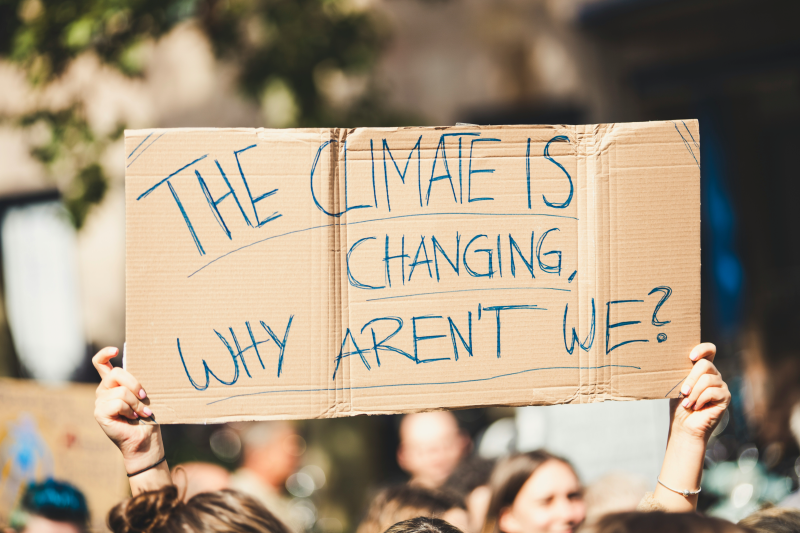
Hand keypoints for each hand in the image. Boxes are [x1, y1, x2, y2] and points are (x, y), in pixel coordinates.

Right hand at [93, 347, 162, 472]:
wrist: (145, 440)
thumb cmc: (148, 416)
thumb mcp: (144, 395)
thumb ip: (138, 382)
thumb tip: (149, 366)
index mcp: (113, 384)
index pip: (101, 363)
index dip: (105, 354)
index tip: (116, 350)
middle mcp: (104, 390)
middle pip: (116, 374)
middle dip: (135, 384)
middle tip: (145, 397)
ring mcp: (99, 402)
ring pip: (120, 391)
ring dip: (136, 402)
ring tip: (142, 412)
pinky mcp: (99, 413)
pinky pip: (117, 403)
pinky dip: (129, 410)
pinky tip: (133, 417)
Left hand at [670, 343, 730, 441]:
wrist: (684, 425)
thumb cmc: (680, 405)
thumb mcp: (678, 386)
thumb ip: (682, 373)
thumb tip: (675, 363)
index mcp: (702, 369)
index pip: (709, 350)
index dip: (702, 349)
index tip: (691, 356)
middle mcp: (713, 374)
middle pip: (706, 364)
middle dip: (691, 378)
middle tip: (683, 391)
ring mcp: (721, 385)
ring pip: (707, 379)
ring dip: (694, 392)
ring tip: (687, 403)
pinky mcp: (725, 396)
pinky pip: (713, 392)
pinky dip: (700, 399)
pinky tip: (695, 407)